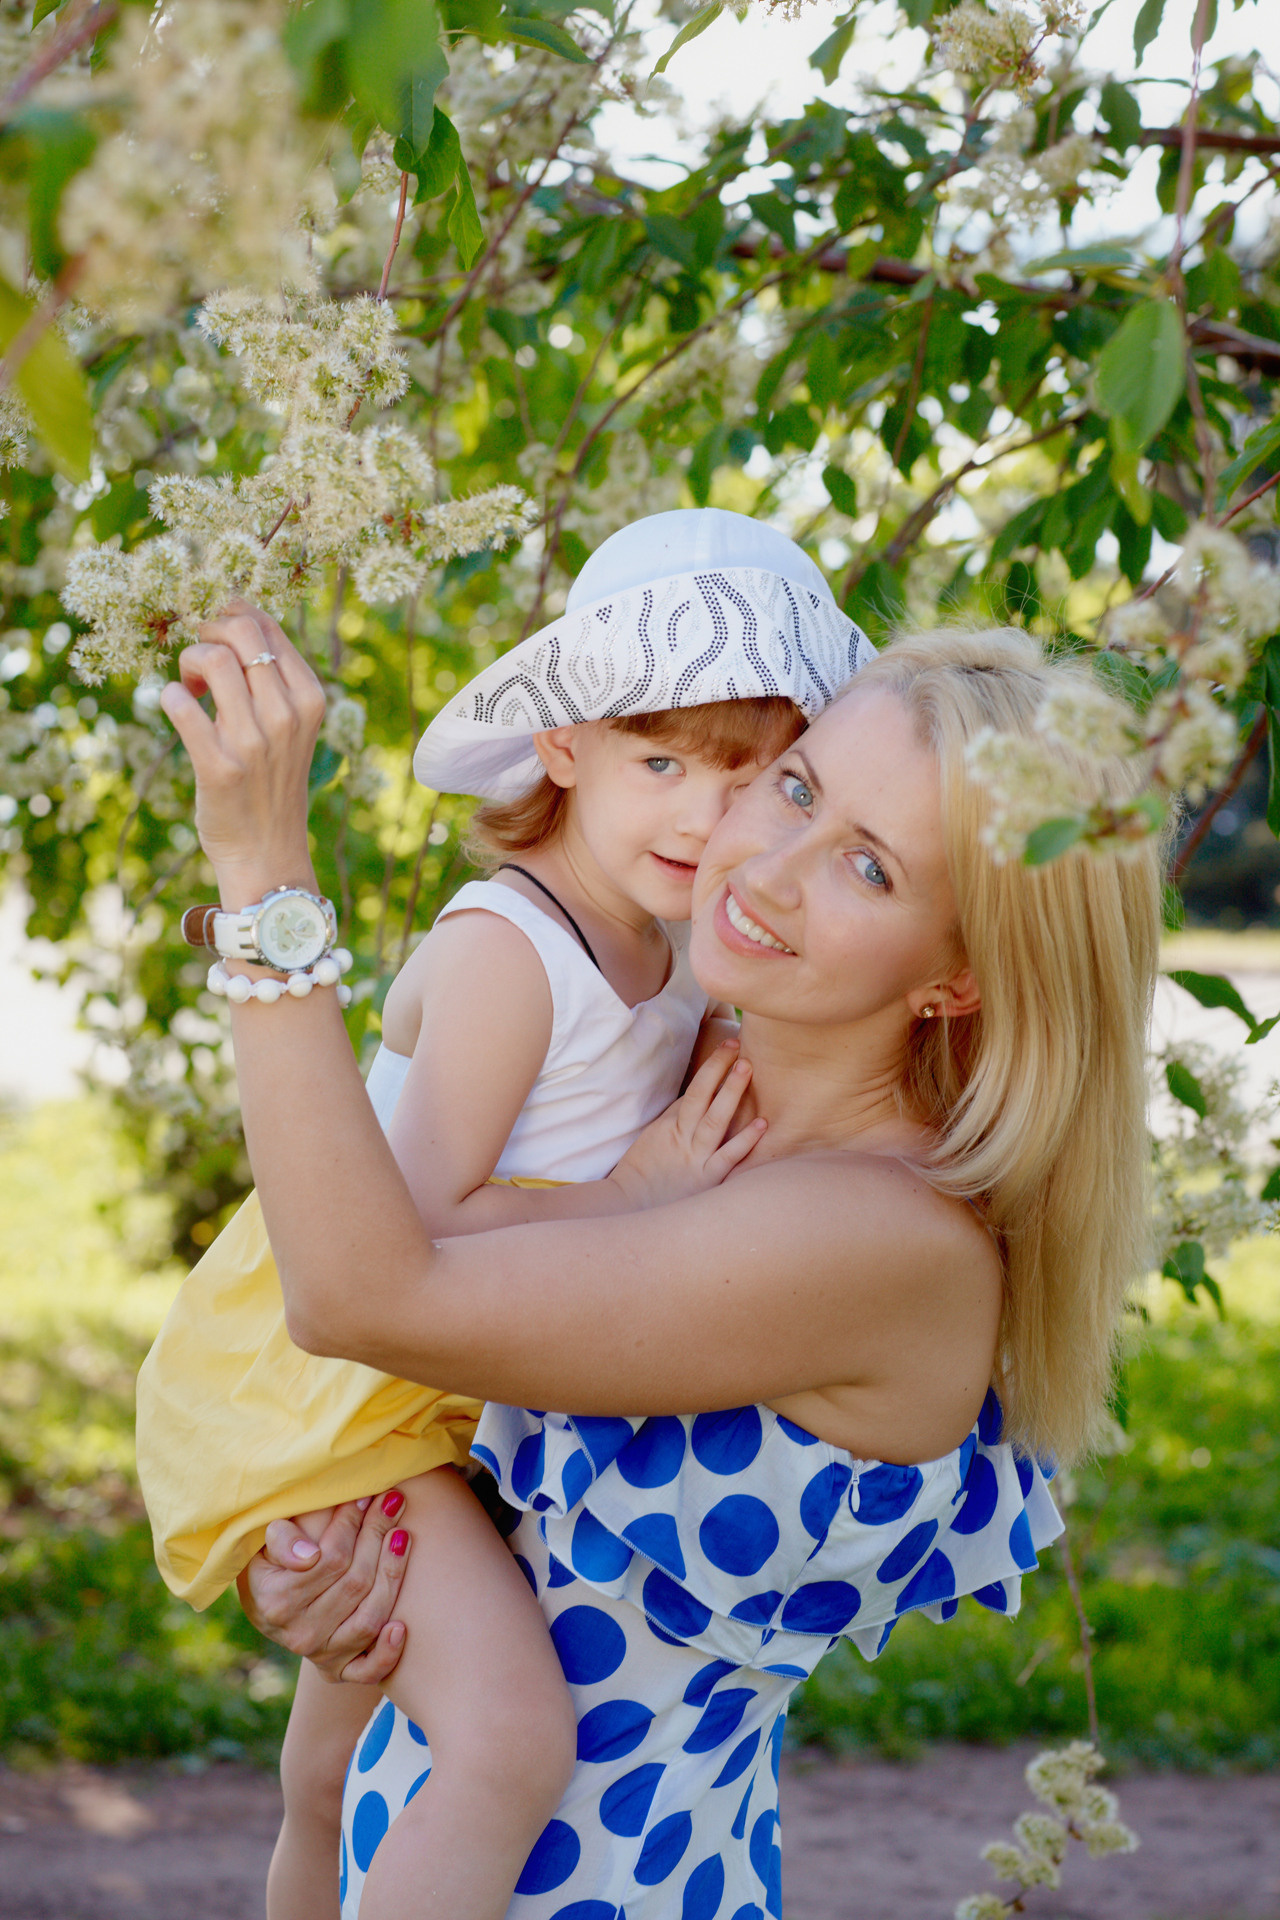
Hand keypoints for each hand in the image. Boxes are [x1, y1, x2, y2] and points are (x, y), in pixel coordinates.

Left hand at [159, 600, 326, 905]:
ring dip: (188, 663)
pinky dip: (169, 697)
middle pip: (240, 632)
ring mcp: (253, 740)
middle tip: (200, 656)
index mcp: (310, 698)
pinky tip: (178, 709)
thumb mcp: (292, 727)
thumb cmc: (273, 782)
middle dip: (208, 629)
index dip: (231, 614)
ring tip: (191, 687)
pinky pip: (179, 704)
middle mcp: (287, 715)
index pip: (268, 626)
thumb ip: (275, 680)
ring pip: (211, 659)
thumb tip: (235, 619)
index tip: (215, 632)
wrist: (268, 851)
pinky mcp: (218, 765)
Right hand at [237, 1492, 411, 1684]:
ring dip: (392, 1574)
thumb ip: (281, 1539)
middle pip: (355, 1583)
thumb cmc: (271, 1561)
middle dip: (377, 1535)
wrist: (269, 1604)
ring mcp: (322, 1655)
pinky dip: (387, 1653)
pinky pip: (369, 1671)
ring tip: (403, 1536)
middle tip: (393, 1501)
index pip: (330, 1559)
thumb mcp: (262, 1544)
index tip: (366, 1495)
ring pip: (369, 1617)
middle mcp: (301, 1634)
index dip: (351, 1524)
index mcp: (277, 1602)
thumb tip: (309, 1555)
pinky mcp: (340, 1670)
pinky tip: (401, 1626)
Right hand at [607, 1042, 764, 1210]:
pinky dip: (744, 1140)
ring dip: (731, 1092)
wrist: (629, 1209)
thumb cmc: (643, 1176)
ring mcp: (696, 1158)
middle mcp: (683, 1138)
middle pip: (702, 1096)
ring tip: (746, 1068)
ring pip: (715, 1119)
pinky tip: (761, 1123)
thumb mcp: (655, 1140)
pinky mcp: (707, 1181)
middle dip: (720, 1068)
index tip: (729, 1046)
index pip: (694, 1090)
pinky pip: (728, 1157)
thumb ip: (675, 1119)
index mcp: (669, 1126)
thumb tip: (694, 1097)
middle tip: (737, 1045)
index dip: (712, 1067)